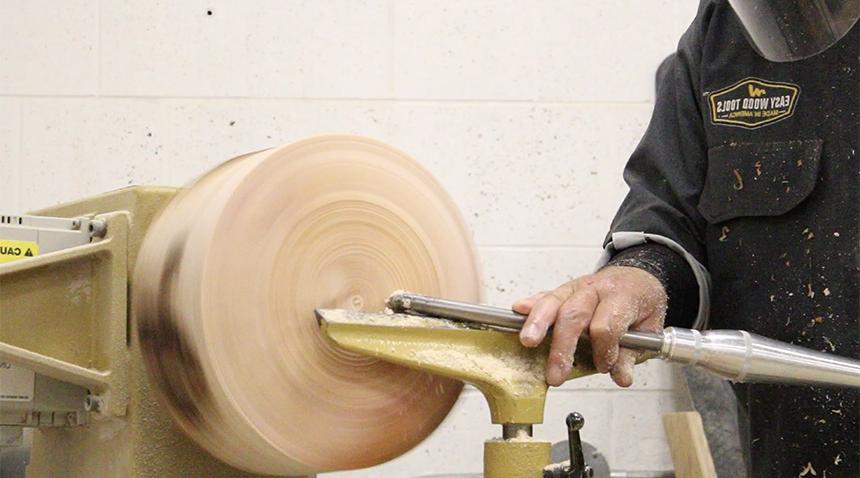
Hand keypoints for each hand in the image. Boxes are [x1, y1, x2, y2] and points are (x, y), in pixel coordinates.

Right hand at [512, 266, 666, 386]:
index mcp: (622, 297)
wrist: (636, 276)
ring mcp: (576, 288)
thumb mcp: (649, 327)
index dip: (604, 350)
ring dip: (538, 322)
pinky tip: (519, 310)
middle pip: (574, 314)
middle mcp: (596, 289)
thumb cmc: (640, 302)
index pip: (606, 325)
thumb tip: (621, 376)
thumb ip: (632, 352)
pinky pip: (546, 296)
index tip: (604, 366)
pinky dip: (532, 304)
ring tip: (528, 341)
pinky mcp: (563, 291)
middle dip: (562, 346)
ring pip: (555, 302)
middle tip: (555, 373)